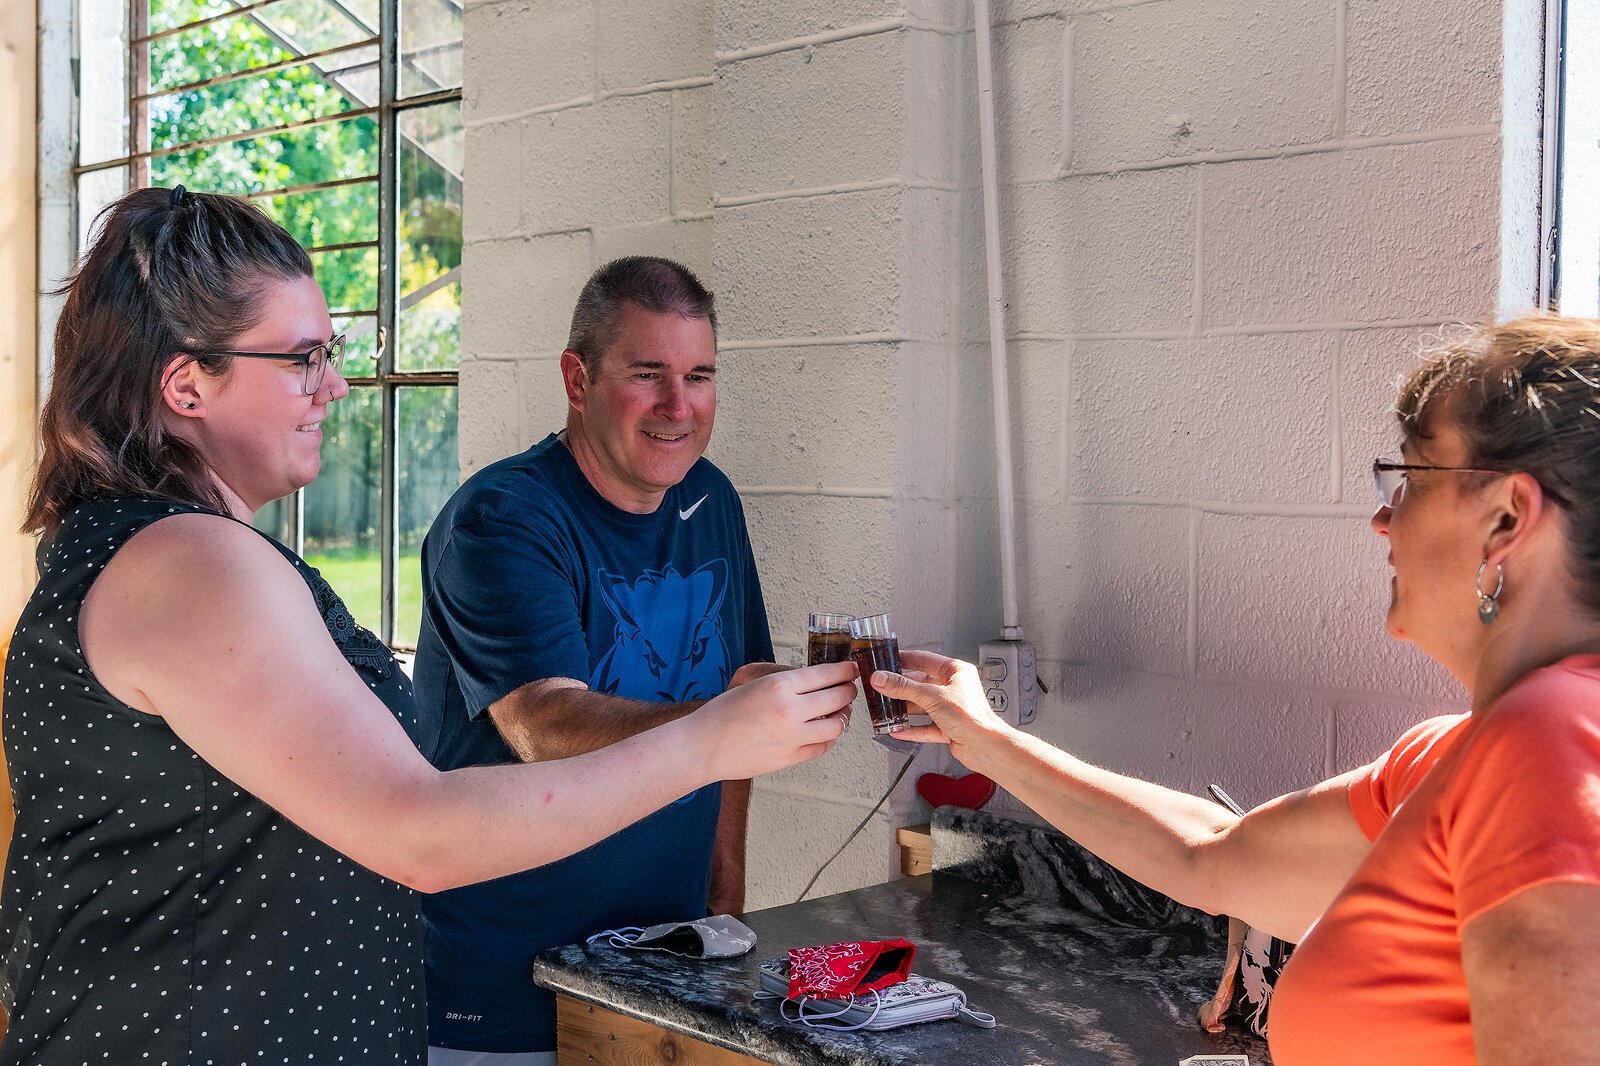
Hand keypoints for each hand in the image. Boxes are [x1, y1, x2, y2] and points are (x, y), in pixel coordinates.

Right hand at [695, 660, 857, 779]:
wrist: (703, 746)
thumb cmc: (722, 713)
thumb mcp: (751, 681)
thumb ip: (783, 677)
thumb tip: (811, 678)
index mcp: (779, 685)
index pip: (827, 674)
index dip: (845, 670)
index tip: (851, 669)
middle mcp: (790, 709)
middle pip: (838, 697)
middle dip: (848, 691)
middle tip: (850, 688)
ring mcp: (793, 736)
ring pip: (837, 724)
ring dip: (843, 716)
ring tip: (840, 711)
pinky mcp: (792, 757)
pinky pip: (824, 745)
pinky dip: (830, 736)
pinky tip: (826, 730)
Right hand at [870, 649, 1013, 768]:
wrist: (985, 747)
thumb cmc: (972, 718)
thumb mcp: (932, 696)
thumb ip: (904, 688)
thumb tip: (883, 679)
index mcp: (956, 672)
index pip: (924, 660)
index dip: (904, 660)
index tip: (887, 661)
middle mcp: (954, 689)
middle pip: (920, 684)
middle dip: (900, 687)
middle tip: (881, 686)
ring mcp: (950, 709)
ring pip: (921, 706)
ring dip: (904, 709)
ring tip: (885, 708)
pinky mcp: (948, 728)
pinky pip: (925, 726)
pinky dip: (911, 728)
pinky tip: (898, 729)